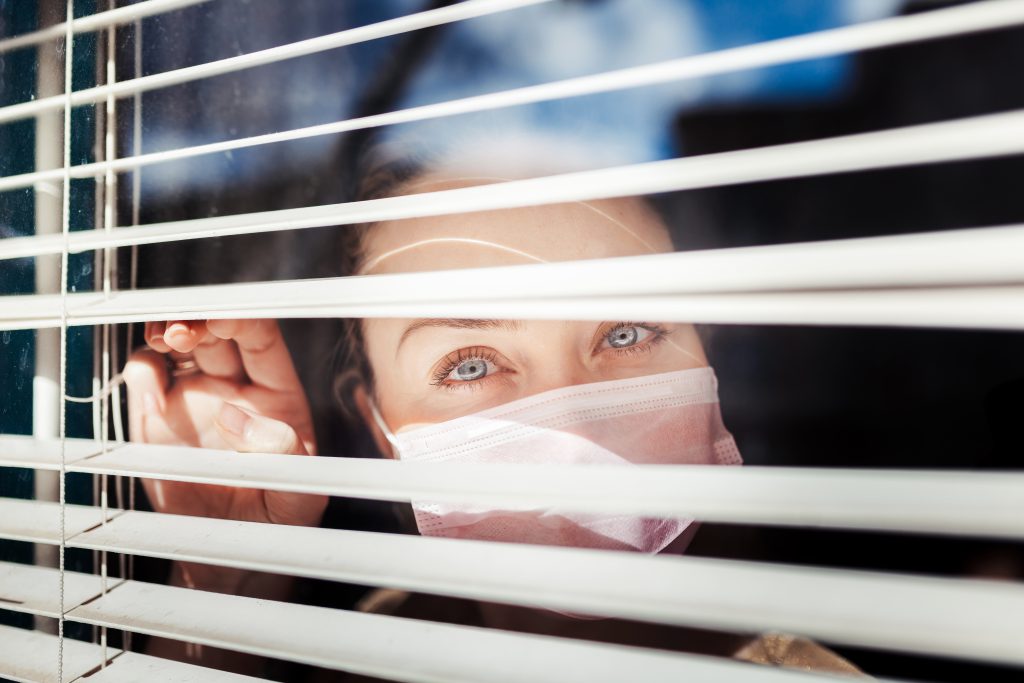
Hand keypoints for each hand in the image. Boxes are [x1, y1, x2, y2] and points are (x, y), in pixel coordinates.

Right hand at [123, 319, 326, 529]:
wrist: (229, 561)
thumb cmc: (276, 525)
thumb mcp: (300, 496)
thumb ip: (284, 453)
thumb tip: (236, 415)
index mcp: (277, 396)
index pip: (261, 339)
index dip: (241, 321)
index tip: (221, 321)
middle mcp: (235, 389)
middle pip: (215, 333)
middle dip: (198, 321)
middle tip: (183, 332)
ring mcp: (194, 399)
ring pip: (179, 345)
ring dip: (167, 331)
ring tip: (164, 341)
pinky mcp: (157, 418)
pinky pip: (146, 376)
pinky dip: (142, 372)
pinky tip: (151, 396)